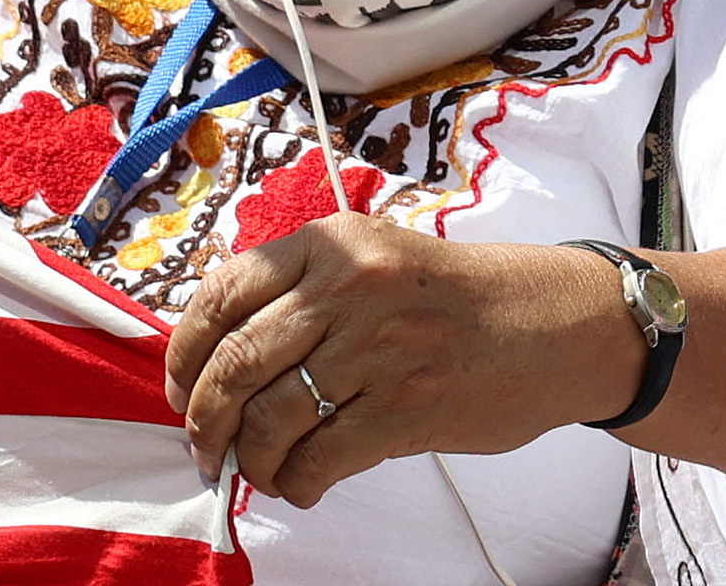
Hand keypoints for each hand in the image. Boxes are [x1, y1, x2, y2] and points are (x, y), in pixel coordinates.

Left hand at [164, 213, 620, 508]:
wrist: (545, 322)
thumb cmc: (446, 296)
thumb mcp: (370, 258)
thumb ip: (301, 288)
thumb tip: (218, 351)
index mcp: (331, 242)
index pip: (225, 291)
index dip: (186, 349)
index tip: (180, 385)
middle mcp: (349, 286)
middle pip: (237, 360)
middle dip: (205, 416)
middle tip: (203, 443)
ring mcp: (379, 346)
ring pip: (273, 415)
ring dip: (249, 457)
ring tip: (255, 469)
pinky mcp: (408, 406)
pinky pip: (322, 457)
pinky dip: (297, 482)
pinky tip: (301, 483)